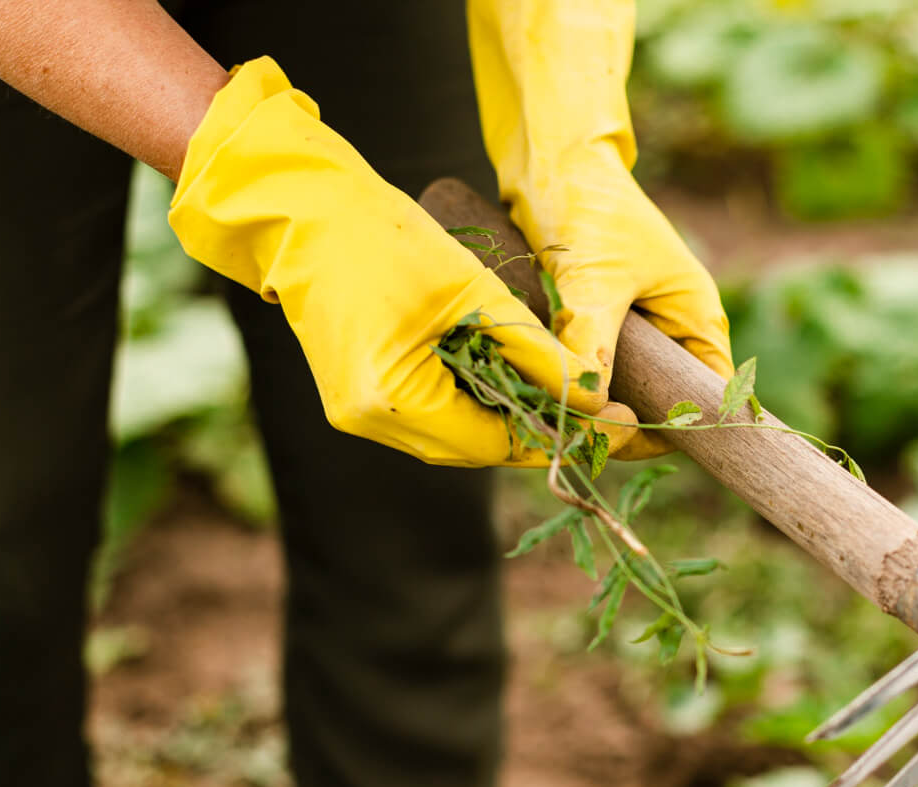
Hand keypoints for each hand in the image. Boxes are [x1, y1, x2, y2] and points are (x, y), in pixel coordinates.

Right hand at [168, 57, 636, 467]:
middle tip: (599, 410)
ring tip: (563, 390)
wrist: (300, 209)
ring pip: (454, 431)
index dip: (560, 435)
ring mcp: (356, 411)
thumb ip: (535, 351)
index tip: (616, 422)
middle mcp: (369, 421)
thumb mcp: (474, 291)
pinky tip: (509, 374)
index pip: (494, 442)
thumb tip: (591, 399)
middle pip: (474, 445)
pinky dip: (472, 396)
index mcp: (392, 401)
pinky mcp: (357, 392)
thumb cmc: (384, 238)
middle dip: (537, 428)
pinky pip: (429, 411)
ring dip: (506, 412)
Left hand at [469, 0, 734, 458]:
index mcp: (697, 322)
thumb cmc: (589, 206)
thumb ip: (592, 343)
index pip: (706, 400)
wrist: (551, 158)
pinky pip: (587, 371)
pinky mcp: (596, 325)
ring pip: (619, 391)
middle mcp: (673, 332)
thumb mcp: (595, 279)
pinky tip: (537, 388)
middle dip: (620, 422)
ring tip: (550, 411)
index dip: (671, 430)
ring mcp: (635, 330)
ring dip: (590, 403)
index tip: (620, 441)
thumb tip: (588, 404)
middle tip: (574, 435)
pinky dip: (567, 382)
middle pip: (659, 403)